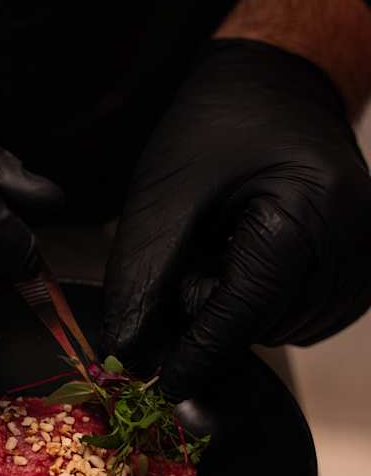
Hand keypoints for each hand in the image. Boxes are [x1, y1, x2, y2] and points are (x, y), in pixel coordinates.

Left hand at [102, 38, 370, 400]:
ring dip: (242, 310)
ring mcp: (369, 256)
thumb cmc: (218, 127)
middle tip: (193, 259)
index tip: (165, 386)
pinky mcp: (364, 268)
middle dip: (215, 315)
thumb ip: (144, 273)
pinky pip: (306, 317)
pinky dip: (268, 305)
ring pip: (286, 328)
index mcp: (312, 210)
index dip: (200, 353)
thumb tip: (129, 353)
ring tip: (227, 246)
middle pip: (267, 324)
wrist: (275, 90)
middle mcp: (357, 239)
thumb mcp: (167, 190)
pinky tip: (252, 260)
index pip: (247, 311)